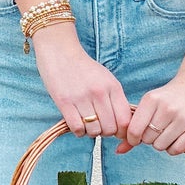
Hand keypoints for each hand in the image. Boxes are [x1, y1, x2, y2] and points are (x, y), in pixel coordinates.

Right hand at [32, 23, 131, 139]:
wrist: (60, 51)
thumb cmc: (83, 67)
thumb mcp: (106, 79)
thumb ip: (115, 99)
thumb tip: (122, 124)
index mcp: (113, 87)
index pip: (125, 120)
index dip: (122, 131)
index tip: (117, 132)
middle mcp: (99, 93)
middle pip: (110, 128)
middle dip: (105, 132)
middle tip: (99, 126)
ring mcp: (81, 98)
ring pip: (94, 131)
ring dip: (91, 132)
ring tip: (87, 124)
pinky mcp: (64, 102)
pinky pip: (77, 128)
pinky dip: (79, 131)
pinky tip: (77, 124)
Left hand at [118, 64, 184, 156]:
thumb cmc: (171, 96)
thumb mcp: (151, 103)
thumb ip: (134, 126)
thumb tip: (119, 150)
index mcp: (152, 99)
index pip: (134, 130)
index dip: (133, 138)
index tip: (137, 136)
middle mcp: (167, 108)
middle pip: (147, 140)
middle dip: (149, 138)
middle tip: (158, 129)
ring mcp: (183, 118)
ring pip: (161, 146)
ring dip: (162, 143)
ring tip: (168, 131)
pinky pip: (176, 150)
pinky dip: (174, 148)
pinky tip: (176, 137)